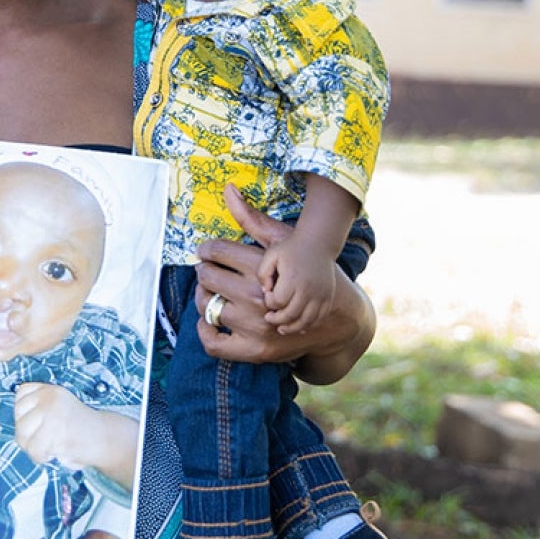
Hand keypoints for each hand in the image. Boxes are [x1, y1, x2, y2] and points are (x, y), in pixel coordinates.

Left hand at [14, 382, 90, 467]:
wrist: (106, 438)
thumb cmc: (80, 429)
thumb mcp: (58, 409)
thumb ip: (40, 410)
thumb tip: (19, 427)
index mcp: (50, 389)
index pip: (21, 395)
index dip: (24, 413)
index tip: (37, 424)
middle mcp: (50, 397)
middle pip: (20, 419)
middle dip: (27, 437)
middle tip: (43, 443)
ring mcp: (52, 412)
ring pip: (23, 435)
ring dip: (33, 449)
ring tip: (48, 450)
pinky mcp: (56, 430)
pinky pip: (34, 449)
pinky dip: (41, 457)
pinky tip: (53, 455)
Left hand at [193, 184, 372, 377]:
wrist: (335, 316)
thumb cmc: (304, 271)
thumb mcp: (282, 241)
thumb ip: (252, 218)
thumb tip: (228, 188)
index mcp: (262, 267)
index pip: (217, 251)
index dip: (206, 249)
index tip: (205, 250)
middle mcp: (257, 296)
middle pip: (208, 277)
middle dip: (204, 271)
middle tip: (207, 270)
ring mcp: (255, 326)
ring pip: (208, 308)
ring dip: (204, 298)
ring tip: (212, 291)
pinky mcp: (255, 351)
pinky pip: (215, 343)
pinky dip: (208, 330)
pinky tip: (213, 318)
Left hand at [259, 238, 336, 334]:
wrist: (318, 243)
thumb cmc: (291, 249)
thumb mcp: (271, 254)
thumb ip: (263, 273)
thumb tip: (265, 292)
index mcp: (293, 277)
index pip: (278, 301)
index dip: (269, 302)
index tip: (267, 296)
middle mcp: (308, 288)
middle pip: (291, 314)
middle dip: (277, 320)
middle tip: (269, 318)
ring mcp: (320, 295)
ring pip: (306, 321)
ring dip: (292, 328)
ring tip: (282, 328)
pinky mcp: (328, 298)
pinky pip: (319, 318)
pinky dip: (308, 325)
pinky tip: (299, 326)